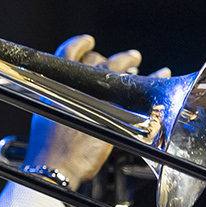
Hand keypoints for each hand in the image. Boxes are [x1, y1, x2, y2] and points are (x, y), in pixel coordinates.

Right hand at [21, 35, 158, 187]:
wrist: (56, 165)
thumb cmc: (48, 147)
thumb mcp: (46, 115)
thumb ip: (59, 101)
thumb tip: (70, 96)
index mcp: (57, 85)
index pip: (67, 54)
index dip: (79, 44)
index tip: (89, 41)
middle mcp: (78, 86)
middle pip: (97, 61)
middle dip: (111, 57)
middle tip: (127, 56)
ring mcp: (97, 99)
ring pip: (116, 70)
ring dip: (128, 61)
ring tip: (136, 60)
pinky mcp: (115, 114)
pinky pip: (136, 91)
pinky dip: (151, 80)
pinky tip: (160, 75)